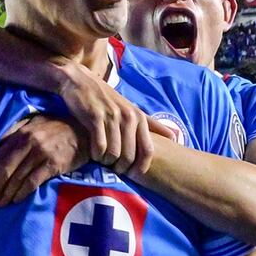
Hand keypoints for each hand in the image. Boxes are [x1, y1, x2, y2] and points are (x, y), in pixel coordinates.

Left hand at [0, 116, 89, 206]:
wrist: (86, 133)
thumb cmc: (58, 130)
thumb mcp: (36, 124)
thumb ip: (17, 131)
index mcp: (22, 131)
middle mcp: (29, 141)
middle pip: (5, 168)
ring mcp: (41, 153)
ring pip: (17, 177)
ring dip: (7, 193)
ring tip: (2, 203)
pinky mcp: (53, 164)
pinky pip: (32, 181)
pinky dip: (22, 192)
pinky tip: (17, 199)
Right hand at [57, 63, 175, 174]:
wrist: (80, 81)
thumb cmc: (107, 99)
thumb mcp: (131, 109)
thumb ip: (151, 124)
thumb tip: (175, 137)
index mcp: (139, 117)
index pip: (148, 150)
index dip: (141, 167)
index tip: (133, 174)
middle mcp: (128, 117)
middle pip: (129, 156)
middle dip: (121, 168)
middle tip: (113, 169)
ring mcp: (112, 117)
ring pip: (114, 154)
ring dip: (106, 162)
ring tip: (102, 160)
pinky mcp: (95, 117)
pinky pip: (99, 147)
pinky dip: (96, 155)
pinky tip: (93, 153)